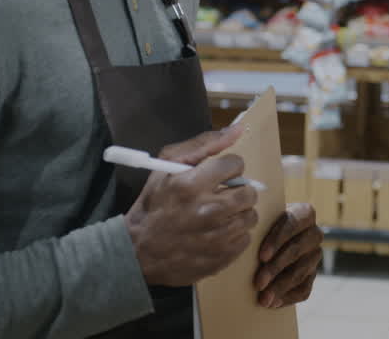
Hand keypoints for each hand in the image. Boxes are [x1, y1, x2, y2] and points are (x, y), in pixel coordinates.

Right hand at [125, 126, 259, 286]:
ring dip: (238, 213)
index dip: (227, 168)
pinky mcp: (222, 257)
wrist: (138, 251)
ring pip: (250, 216)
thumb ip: (204, 144)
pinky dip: (234, 235)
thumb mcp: (167, 165)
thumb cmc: (154, 204)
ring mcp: (217, 237)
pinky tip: (216, 233)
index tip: (217, 176)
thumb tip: (238, 130)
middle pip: (249, 192)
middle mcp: (208, 211)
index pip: (235, 164)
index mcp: (192, 185)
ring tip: (218, 215)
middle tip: (222, 196)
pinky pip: (246, 239)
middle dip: (237, 190)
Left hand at [254, 203, 323, 307]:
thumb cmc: (260, 227)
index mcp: (304, 213)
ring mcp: (315, 255)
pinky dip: (288, 297)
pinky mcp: (312, 274)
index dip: (278, 240)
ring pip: (301, 271)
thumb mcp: (261, 221)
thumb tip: (242, 237)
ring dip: (280, 286)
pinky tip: (274, 303)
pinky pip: (305, 289)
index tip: (262, 256)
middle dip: (276, 268)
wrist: (267, 241)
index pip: (293, 224)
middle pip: (297, 250)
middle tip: (258, 283)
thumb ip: (258, 226)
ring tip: (263, 299)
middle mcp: (314, 233)